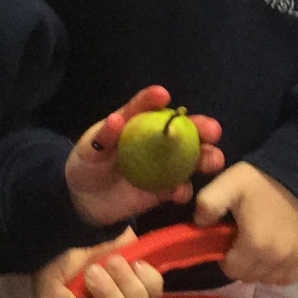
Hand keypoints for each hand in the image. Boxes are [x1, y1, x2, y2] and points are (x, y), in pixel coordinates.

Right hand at [34, 231, 164, 297]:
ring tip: (114, 260)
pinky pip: (155, 289)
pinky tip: (134, 263)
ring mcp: (126, 295)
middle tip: (93, 269)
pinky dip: (146, 276)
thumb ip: (50, 297)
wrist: (82, 221)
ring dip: (126, 282)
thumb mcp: (48, 275)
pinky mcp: (143, 279)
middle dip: (107, 295)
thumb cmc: (60, 253)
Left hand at [66, 85, 223, 227]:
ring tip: (212, 160)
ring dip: (206, 157)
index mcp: (138, 123)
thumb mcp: (89, 150)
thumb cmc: (87, 165)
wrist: (84, 201)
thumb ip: (103, 137)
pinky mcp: (164, 191)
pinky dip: (184, 190)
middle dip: (202, 128)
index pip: (147, 107)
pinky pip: (180, 189)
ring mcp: (164, 166)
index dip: (154, 99)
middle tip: (213, 130)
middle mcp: (157, 141)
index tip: (163, 95)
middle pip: (185, 131)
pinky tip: (179, 192)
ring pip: (192, 158)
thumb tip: (116, 119)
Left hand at [193, 163, 297, 289]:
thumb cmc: (261, 181)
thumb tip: (199, 225)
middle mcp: (275, 258)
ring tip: (258, 248)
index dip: (226, 257)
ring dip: (259, 269)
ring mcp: (294, 258)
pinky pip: (288, 277)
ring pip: (268, 280)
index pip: (231, 270)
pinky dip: (279, 272)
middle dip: (241, 264)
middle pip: (249, 277)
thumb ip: (208, 204)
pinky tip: (274, 256)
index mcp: (254, 245)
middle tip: (242, 242)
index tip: (229, 241)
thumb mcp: (228, 184)